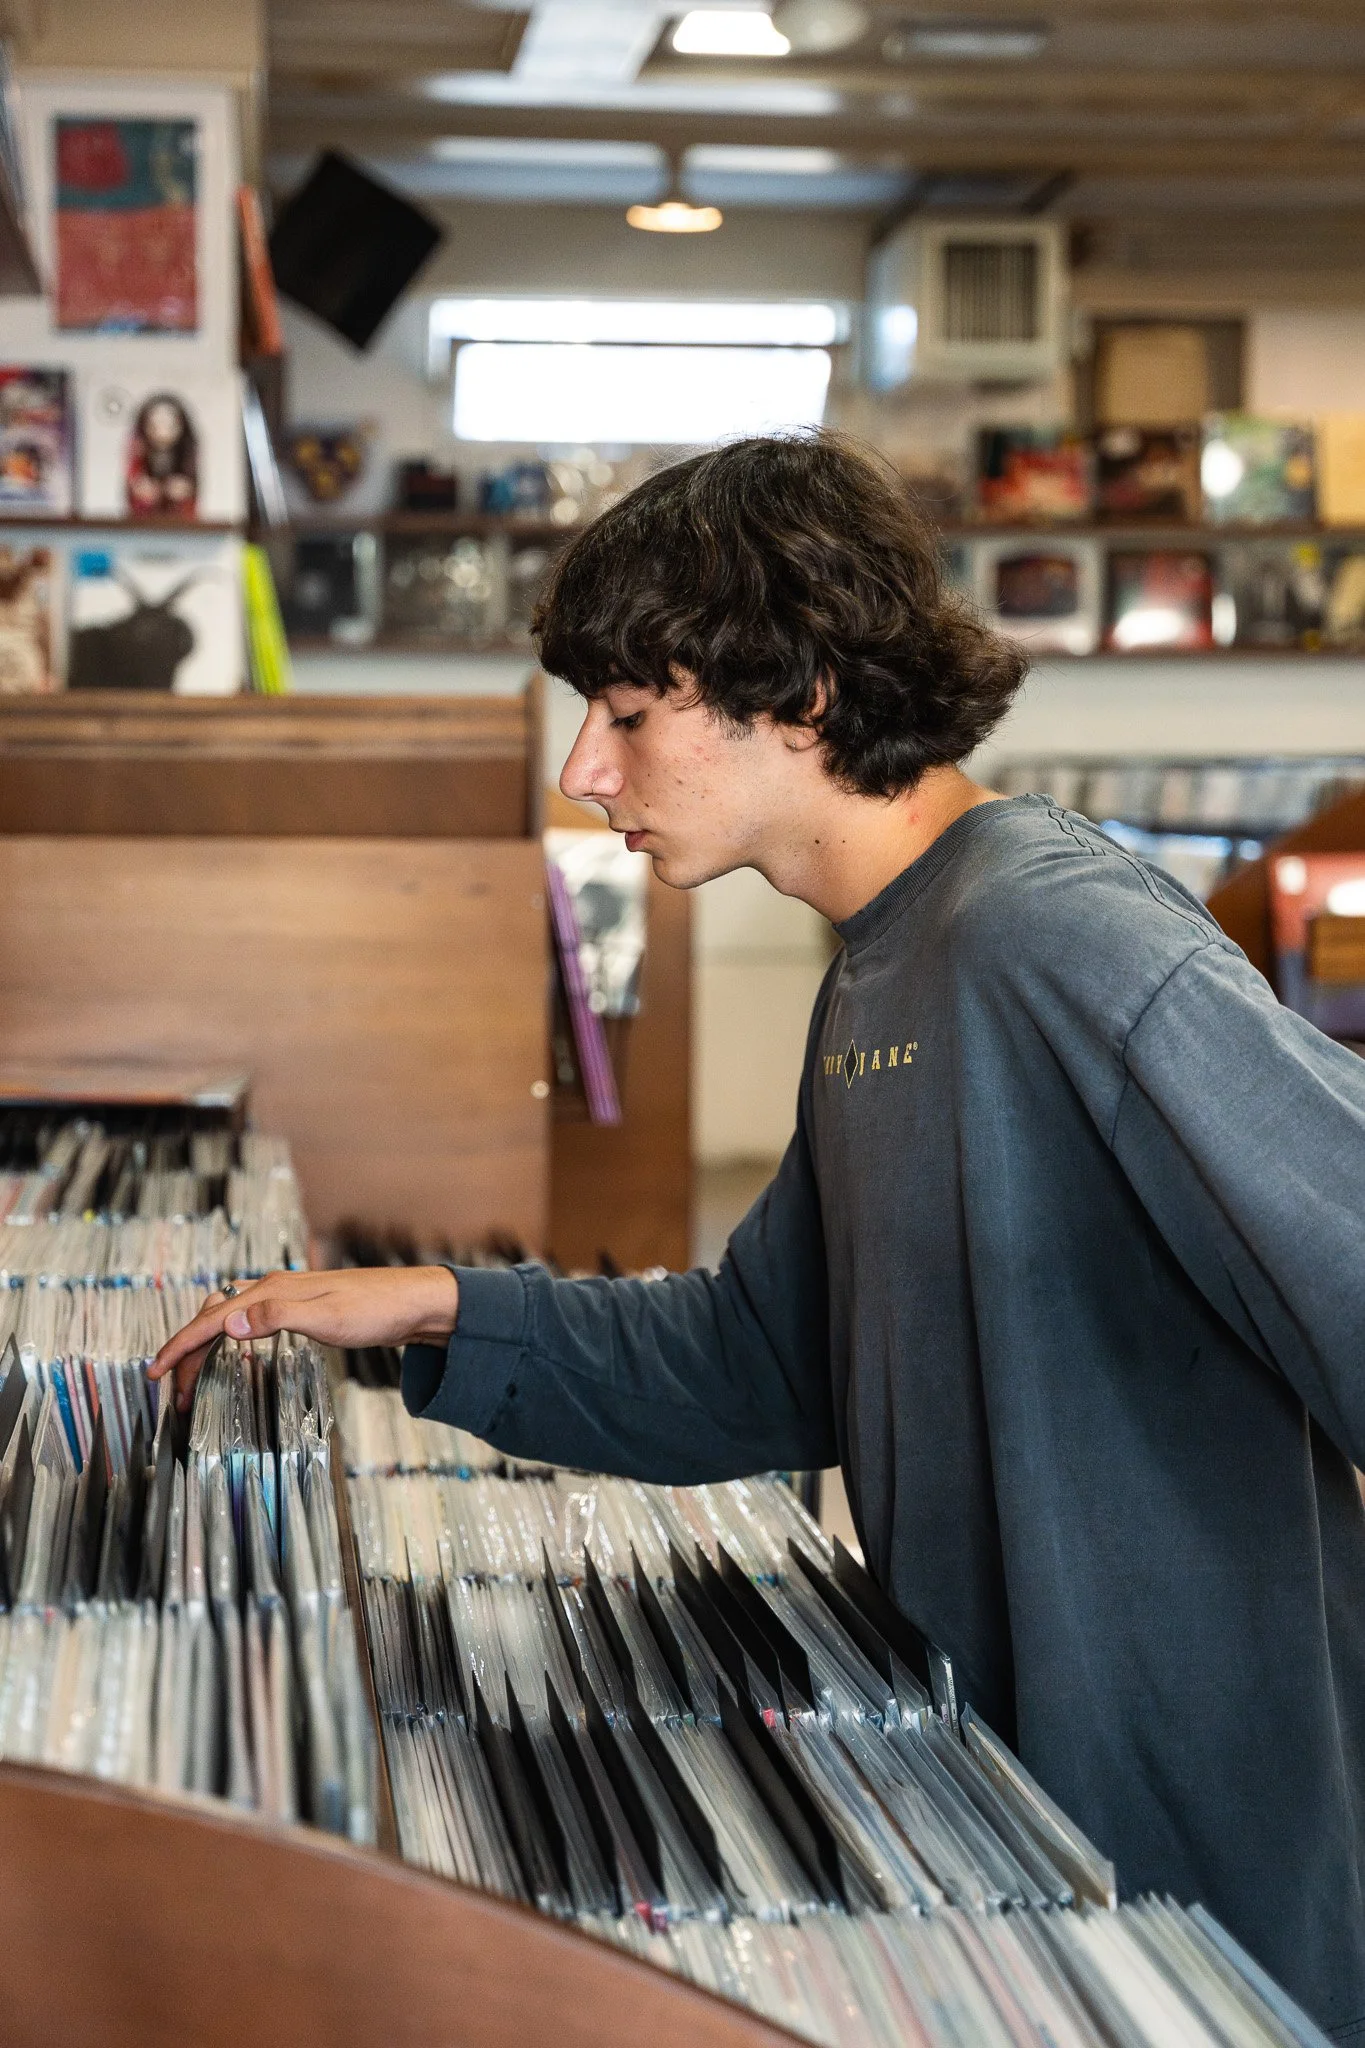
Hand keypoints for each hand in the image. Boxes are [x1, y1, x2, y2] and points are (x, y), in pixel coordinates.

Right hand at [148, 1265, 460, 1413]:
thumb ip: (276, 1318)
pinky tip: (233, 1353)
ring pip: (229, 1321)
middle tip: (174, 1393)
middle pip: (214, 1321)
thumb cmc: (377, 1309)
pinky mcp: (300, 1308)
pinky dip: (229, 1341)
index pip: (213, 1319)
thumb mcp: (327, 1318)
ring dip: (206, 1350)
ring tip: (191, 1381)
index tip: (156, 1372)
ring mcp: (287, 1298)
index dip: (181, 1346)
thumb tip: (228, 1325)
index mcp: (273, 1290)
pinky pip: (249, 1323)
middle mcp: (274, 1289)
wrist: (416, 1302)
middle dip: (188, 1355)